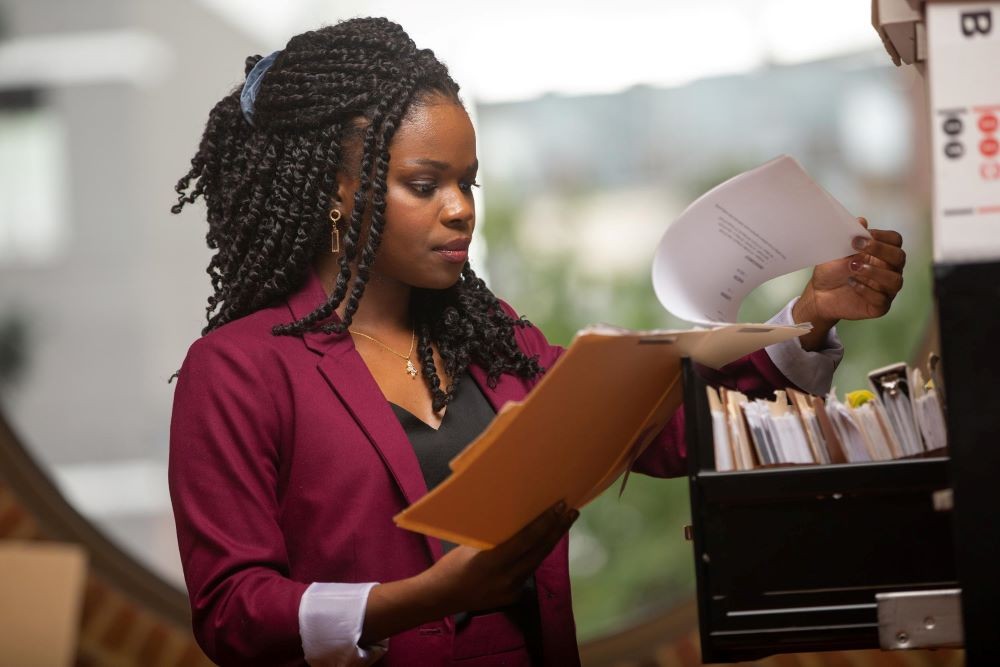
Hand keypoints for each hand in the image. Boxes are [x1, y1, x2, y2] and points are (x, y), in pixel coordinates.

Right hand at [360, 502, 576, 643]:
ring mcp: (510, 590)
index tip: (559, 506)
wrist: (439, 597)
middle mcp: (505, 578)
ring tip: (563, 522)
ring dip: (550, 541)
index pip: (526, 540)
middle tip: (571, 510)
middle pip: (539, 551)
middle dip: (557, 529)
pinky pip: (527, 572)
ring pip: (536, 562)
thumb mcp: (471, 545)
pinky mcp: (512, 597)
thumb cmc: (450, 565)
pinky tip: (544, 542)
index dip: (545, 522)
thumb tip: (516, 519)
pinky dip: (535, 556)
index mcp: (491, 562)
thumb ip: (495, 538)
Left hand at [793, 217, 904, 350]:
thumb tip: (862, 221)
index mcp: (882, 254)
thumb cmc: (832, 270)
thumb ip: (849, 237)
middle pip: (899, 257)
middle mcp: (889, 270)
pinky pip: (882, 298)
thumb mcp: (837, 251)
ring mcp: (886, 289)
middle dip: (880, 250)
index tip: (863, 234)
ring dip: (874, 271)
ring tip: (852, 267)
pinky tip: (851, 283)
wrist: (819, 293)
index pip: (895, 241)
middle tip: (857, 246)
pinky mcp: (879, 306)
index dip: (882, 236)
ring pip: (895, 280)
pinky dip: (866, 289)